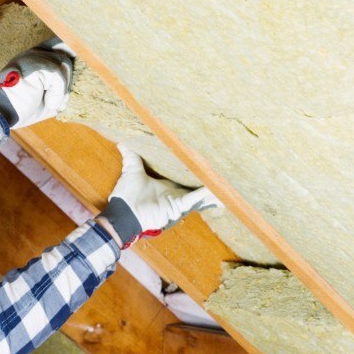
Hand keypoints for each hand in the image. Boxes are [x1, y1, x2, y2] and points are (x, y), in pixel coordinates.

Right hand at [0, 38, 74, 128]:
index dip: (71, 51)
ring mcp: (32, 56)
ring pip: (64, 64)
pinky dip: (56, 93)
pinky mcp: (33, 63)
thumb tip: (76, 88)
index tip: (80, 63)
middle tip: (57, 100)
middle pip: (65, 55)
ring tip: (49, 102)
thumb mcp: (47, 99)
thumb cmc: (19, 109)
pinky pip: (57, 75)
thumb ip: (60, 89)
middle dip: (68, 79)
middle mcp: (33, 53)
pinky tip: (47, 103)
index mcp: (34, 58)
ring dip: (61, 89)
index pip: (59, 44)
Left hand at [97, 145, 221, 248]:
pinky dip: (206, 194)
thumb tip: (122, 141)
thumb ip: (131, 156)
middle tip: (228, 170)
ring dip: (214, 188)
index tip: (208, 160)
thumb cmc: (127, 195)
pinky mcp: (178, 206)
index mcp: (169, 185)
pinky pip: (195, 199)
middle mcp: (177, 193)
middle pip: (199, 186)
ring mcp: (180, 201)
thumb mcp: (132, 170)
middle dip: (213, 181)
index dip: (198, 170)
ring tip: (231, 182)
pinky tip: (218, 189)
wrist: (123, 212)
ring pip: (202, 194)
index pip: (187, 176)